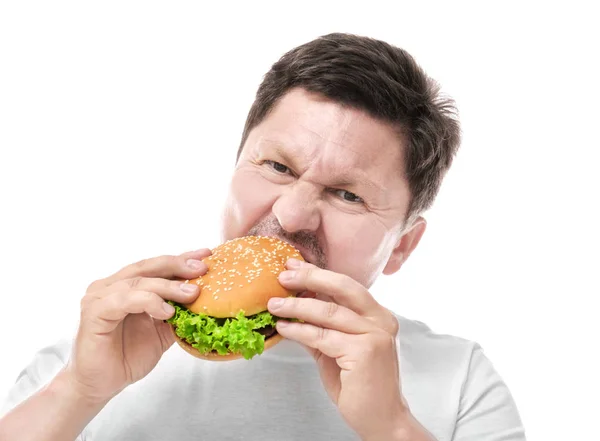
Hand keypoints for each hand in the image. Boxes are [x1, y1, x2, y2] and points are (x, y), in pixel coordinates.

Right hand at [63, 248, 210, 404]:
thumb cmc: (127, 357)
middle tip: (202, 268)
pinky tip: (167, 311)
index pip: (157, 266)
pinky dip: (148, 302)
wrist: (100, 385)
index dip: (182, 258)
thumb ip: (178, 313)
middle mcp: (111, 285)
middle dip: (178, 265)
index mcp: (127, 286)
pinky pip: (124, 300)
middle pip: (148, 267)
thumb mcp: (162, 332)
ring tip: (191, 294)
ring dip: (168, 286)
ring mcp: (100, 297)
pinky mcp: (94, 312)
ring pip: (139, 282)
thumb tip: (207, 300)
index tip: (207, 255)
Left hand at [268, 258, 407, 440]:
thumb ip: (321, 328)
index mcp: (378, 315)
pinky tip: (284, 327)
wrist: (381, 419)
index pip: (345, 286)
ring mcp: (375, 334)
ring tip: (274, 304)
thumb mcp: (337, 349)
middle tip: (283, 275)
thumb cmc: (359, 385)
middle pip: (342, 287)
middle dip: (310, 278)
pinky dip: (299, 330)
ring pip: (329, 311)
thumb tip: (294, 307)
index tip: (293, 266)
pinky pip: (322, 336)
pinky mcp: (365, 351)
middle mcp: (381, 320)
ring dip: (297, 305)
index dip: (318, 274)